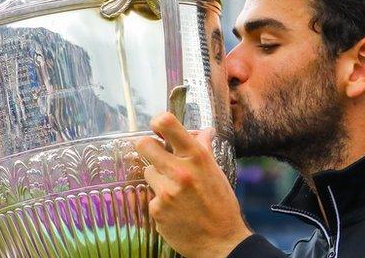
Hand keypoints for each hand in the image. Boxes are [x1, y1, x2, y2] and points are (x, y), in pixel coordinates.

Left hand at [135, 112, 251, 257]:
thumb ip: (204, 149)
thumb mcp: (216, 172)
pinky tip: (175, 208)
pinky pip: (151, 196)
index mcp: (196, 157)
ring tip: (175, 190)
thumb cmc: (222, 205)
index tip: (159, 128)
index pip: (167, 123)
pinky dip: (161, 200)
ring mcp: (166, 191)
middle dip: (148, 147)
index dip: (158, 122)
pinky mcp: (156, 209)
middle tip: (157, 155)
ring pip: (147, 171)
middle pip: (143, 144)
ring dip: (158, 177)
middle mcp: (179, 170)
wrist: (221, 242)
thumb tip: (205, 131)